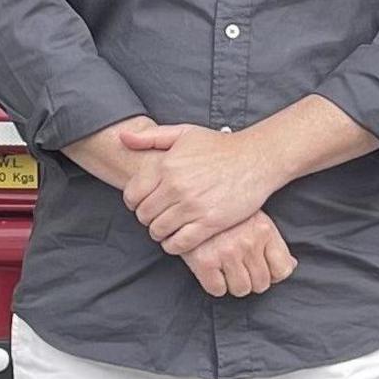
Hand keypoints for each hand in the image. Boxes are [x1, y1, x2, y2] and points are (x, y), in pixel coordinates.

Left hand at [119, 124, 285, 254]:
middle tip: (158, 217)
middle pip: (144, 216)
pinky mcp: (209, 222)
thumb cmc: (220, 146)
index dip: (135, 203)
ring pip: (159, 231)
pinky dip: (174, 245)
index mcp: (167, 165)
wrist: (256, 159)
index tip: (145, 203)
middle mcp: (176, 186)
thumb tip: (122, 137)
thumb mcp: (184, 133)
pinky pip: (179, 244)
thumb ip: (151, 137)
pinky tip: (178, 239)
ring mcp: (193, 206)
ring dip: (160, 233)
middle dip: (148, 219)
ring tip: (169, 228)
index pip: (132, 196)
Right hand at [180, 212, 296, 296]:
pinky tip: (211, 268)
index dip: (272, 274)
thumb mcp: (255, 218)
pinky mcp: (204, 261)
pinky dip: (214, 284)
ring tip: (225, 267)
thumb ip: (273, 243)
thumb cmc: (226, 210)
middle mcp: (248, 242)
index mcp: (264, 230)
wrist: (190, 198)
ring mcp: (227, 252)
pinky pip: (217, 290)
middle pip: (261, 284)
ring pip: (241, 289)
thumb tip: (291, 266)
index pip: (282, 270)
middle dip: (251, 279)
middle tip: (239, 267)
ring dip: (233, 283)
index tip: (261, 269)